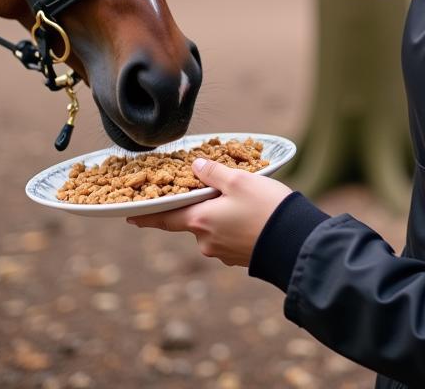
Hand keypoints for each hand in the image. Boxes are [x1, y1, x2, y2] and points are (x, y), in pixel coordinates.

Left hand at [126, 158, 292, 266]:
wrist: (294, 242)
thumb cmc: (265, 208)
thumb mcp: (238, 181)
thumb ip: (213, 173)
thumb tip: (196, 167)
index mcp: (200, 221)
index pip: (164, 218)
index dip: (147, 215)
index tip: (130, 216)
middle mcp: (206, 241)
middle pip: (193, 219)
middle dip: (199, 205)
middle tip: (213, 189)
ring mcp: (222, 253)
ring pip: (212, 227)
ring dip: (218, 214)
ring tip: (242, 198)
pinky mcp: (239, 258)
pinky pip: (227, 236)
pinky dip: (232, 224)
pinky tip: (250, 214)